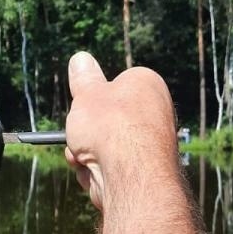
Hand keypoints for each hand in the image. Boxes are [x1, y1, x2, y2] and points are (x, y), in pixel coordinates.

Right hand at [65, 52, 178, 209]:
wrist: (129, 175)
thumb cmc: (110, 127)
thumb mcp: (87, 93)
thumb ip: (84, 78)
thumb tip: (81, 58)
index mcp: (147, 84)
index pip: (114, 86)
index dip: (93, 98)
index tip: (82, 105)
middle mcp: (155, 112)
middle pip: (104, 120)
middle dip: (84, 131)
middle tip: (77, 134)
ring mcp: (150, 144)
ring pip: (102, 146)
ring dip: (84, 152)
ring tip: (83, 155)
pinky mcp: (141, 171)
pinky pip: (108, 167)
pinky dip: (95, 172)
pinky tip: (94, 173)